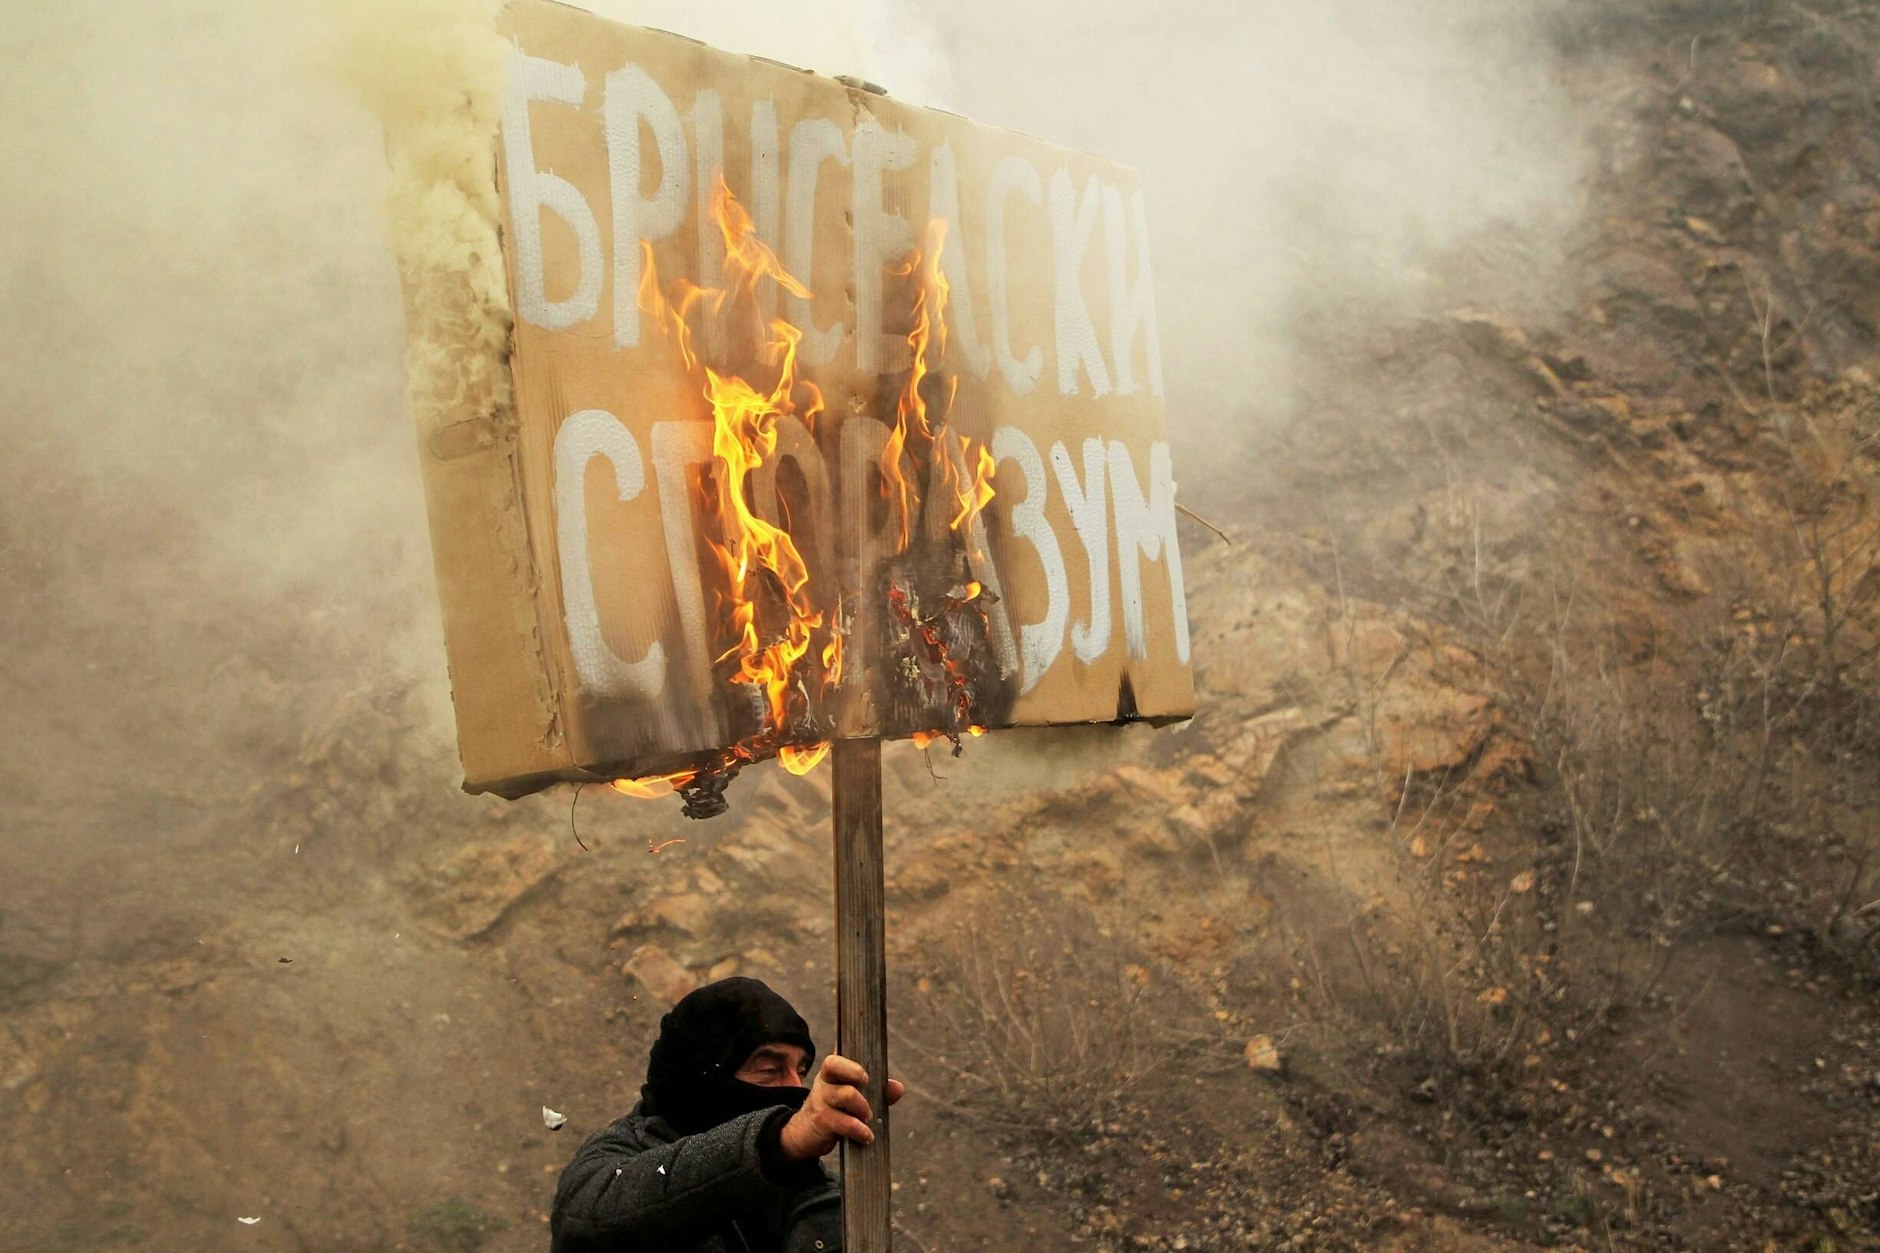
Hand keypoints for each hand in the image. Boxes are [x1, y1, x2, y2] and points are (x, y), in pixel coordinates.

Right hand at [777, 1054, 905, 1162]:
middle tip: (866, 1084)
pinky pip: (843, 1122)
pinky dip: (859, 1129)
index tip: (865, 1065)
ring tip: (869, 1118)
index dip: (850, 1052)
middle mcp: (824, 1081)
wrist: (805, 1134)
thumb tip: (898, 1087)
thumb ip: (877, 1092)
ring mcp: (820, 1099)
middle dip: (855, 1072)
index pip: (838, 1053)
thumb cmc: (834, 1111)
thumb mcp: (854, 1099)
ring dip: (863, 1107)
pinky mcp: (821, 1120)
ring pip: (845, 1094)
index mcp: (832, 1071)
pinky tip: (867, 1136)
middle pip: (833, 1064)